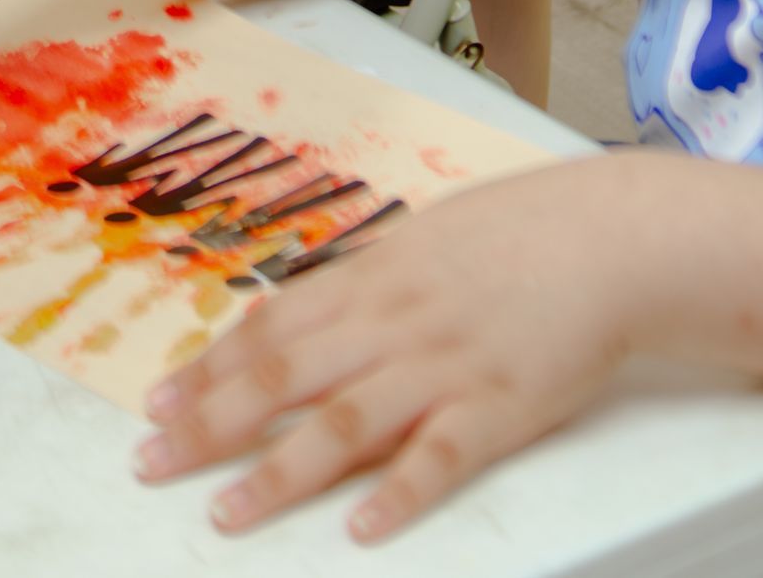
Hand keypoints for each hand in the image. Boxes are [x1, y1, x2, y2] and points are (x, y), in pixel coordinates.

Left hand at [133, 160, 640, 541]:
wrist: (612, 236)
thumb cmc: (523, 232)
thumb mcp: (430, 236)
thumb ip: (367, 277)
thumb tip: (304, 306)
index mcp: (377, 276)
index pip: (272, 326)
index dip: (210, 368)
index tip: (157, 403)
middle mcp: (396, 320)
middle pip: (286, 377)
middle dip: (210, 423)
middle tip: (151, 462)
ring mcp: (444, 366)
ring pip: (343, 424)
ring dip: (277, 473)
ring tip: (225, 513)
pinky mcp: (498, 408)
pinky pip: (439, 457)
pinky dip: (397, 494)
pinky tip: (360, 530)